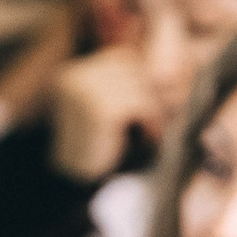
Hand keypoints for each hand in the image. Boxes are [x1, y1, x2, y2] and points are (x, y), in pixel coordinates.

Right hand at [49, 44, 160, 182]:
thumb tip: (165, 73)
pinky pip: (141, 104)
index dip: (141, 78)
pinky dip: (151, 121)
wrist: (72, 179)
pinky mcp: (100, 108)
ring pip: (140, 86)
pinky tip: (148, 137)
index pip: (121, 57)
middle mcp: (77, 76)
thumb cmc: (95, 147)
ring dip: (152, 110)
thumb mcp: (106, 111)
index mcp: (74, 73)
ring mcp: (86, 90)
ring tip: (150, 131)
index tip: (152, 102)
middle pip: (132, 68)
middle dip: (149, 93)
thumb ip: (123, 88)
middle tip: (155, 119)